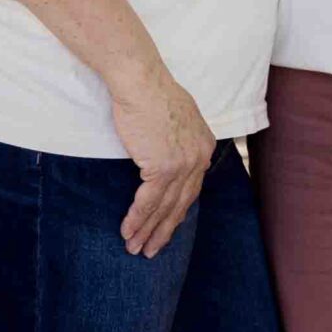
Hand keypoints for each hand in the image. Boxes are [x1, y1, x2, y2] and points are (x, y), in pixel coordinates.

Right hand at [110, 65, 210, 257]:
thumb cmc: (152, 93)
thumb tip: (171, 152)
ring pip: (164, 207)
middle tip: (152, 250)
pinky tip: (128, 232)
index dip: (177, 212)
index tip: (166, 228)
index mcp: (204, 147)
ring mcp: (182, 164)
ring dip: (147, 231)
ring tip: (135, 249)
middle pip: (181, 204)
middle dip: (164, 230)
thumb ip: (179, 140)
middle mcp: (198, 158)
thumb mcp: (178, 117)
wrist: (140, 81)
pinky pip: (148, 201)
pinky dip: (137, 219)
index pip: (191, 189)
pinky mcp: (163, 166)